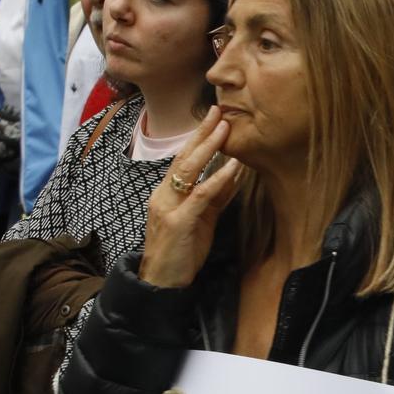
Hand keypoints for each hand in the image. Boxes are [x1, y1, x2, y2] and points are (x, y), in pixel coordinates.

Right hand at [137, 108, 244, 288]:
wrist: (161, 283)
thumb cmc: (181, 253)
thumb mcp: (200, 220)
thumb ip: (213, 198)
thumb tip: (232, 174)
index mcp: (167, 194)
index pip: (183, 160)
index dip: (198, 139)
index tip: (214, 119)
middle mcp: (164, 195)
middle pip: (183, 157)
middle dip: (202, 133)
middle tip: (219, 111)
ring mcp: (168, 207)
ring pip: (188, 170)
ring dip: (209, 147)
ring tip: (225, 128)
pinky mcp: (178, 222)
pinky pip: (199, 196)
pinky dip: (216, 179)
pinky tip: (231, 168)